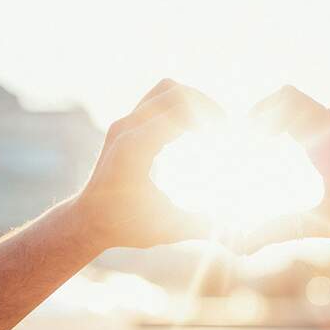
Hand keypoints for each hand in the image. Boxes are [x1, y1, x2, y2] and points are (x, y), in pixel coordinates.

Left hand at [74, 79, 221, 249]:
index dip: (208, 116)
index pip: (177, 110)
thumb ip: (202, 227)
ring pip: (164, 90)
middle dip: (204, 103)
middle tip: (224, 127)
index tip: (227, 133)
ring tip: (211, 123)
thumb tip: (240, 239)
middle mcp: (126, 129)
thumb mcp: (166, 230)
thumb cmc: (125, 226)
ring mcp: (124, 124)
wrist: (88, 220)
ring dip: (191, 99)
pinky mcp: (126, 125)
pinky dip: (180, 106)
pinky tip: (196, 130)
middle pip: (173, 92)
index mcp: (134, 149)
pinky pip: (157, 100)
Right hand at [241, 85, 329, 260]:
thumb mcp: (324, 225)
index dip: (259, 112)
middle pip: (294, 98)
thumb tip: (236, 247)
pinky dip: (302, 133)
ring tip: (267, 150)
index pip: (287, 98)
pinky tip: (295, 164)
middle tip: (251, 143)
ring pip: (310, 112)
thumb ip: (275, 231)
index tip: (245, 139)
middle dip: (267, 114)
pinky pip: (324, 126)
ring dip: (285, 122)